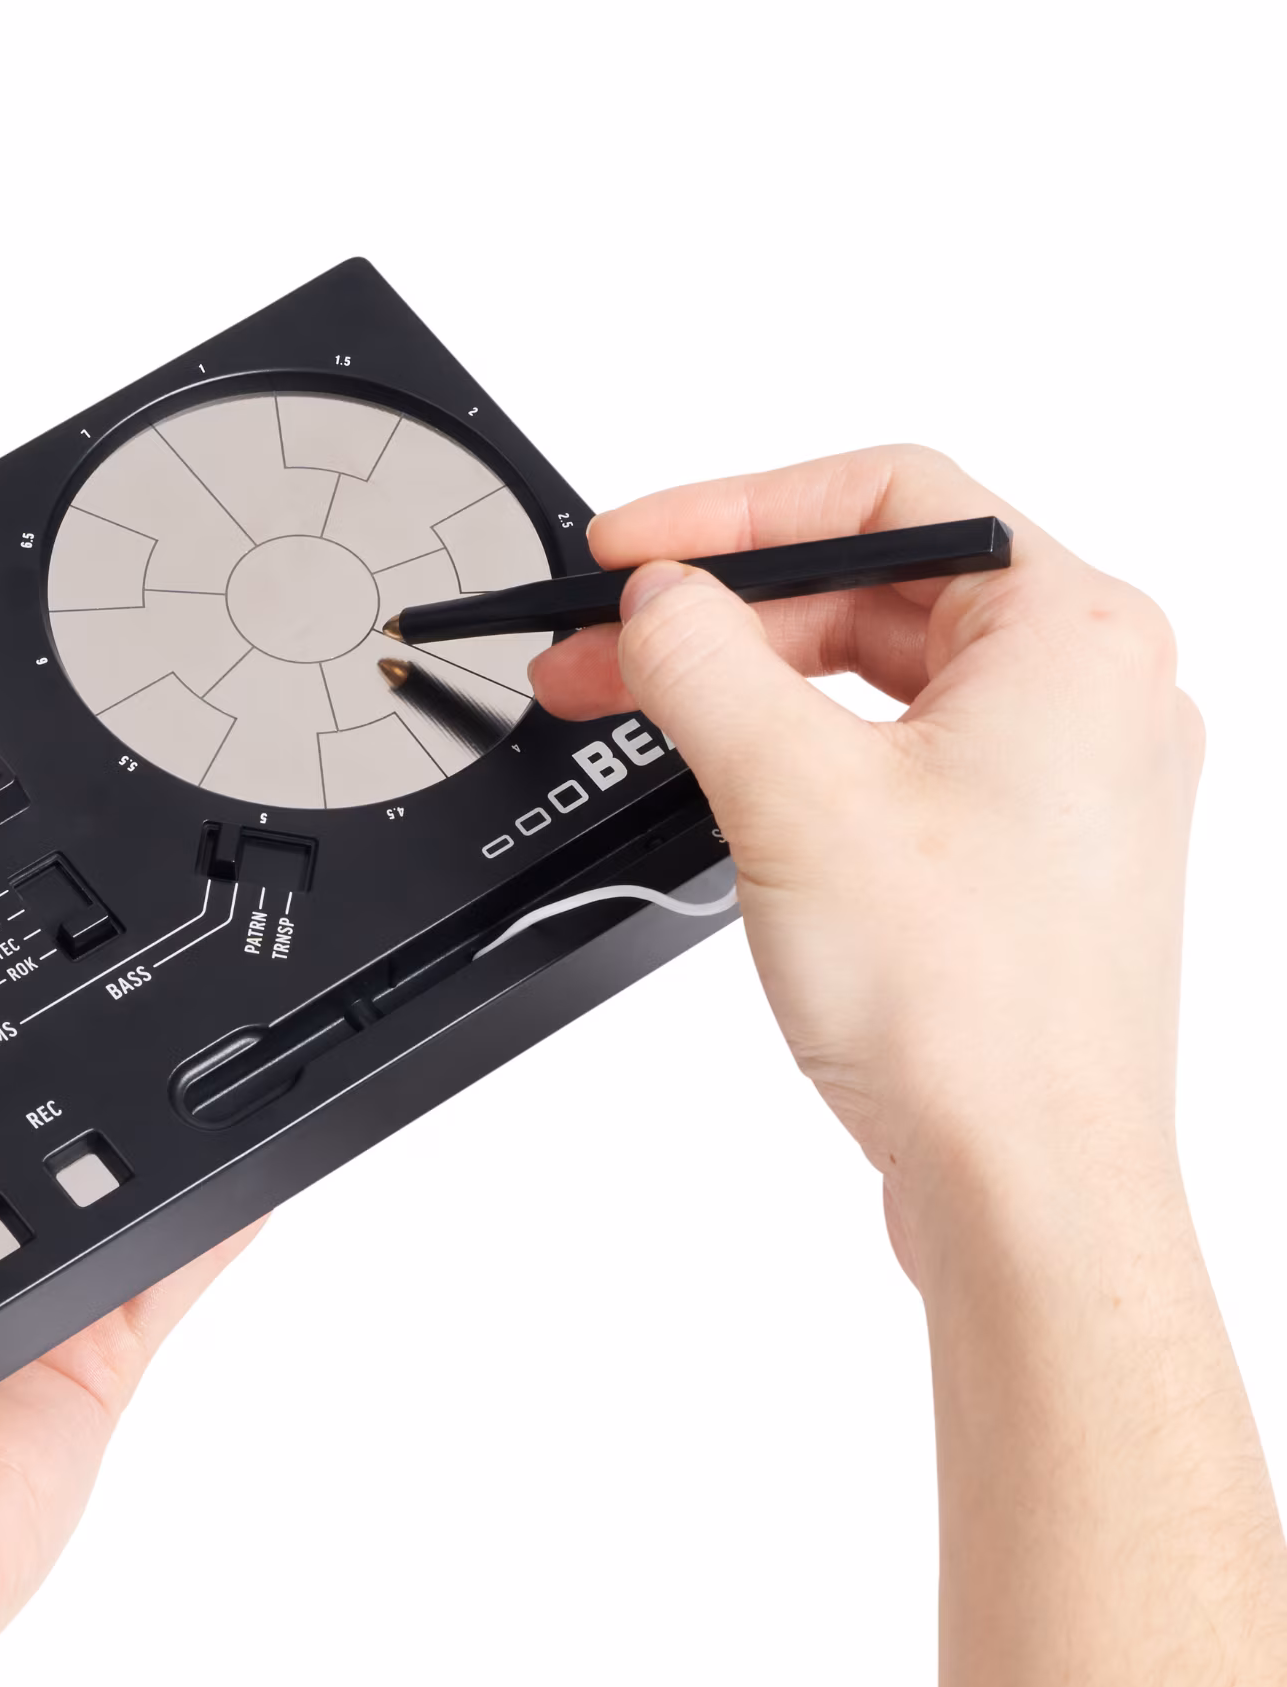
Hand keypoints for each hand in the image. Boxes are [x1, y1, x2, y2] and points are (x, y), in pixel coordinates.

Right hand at [530, 444, 1202, 1288]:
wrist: (1026, 1189)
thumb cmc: (974, 1014)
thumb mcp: (792, 795)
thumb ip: (705, 664)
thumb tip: (657, 599)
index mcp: (1075, 636)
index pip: (888, 496)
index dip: (735, 509)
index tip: (632, 550)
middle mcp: (1088, 696)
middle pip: (870, 592)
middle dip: (716, 617)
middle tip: (598, 648)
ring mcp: (1060, 785)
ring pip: (874, 683)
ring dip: (744, 688)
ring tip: (629, 710)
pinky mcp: (1018, 862)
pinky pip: (889, 762)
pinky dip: (794, 757)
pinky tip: (719, 783)